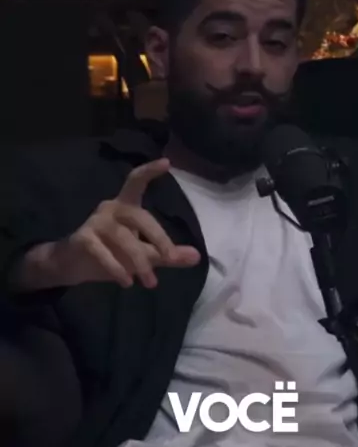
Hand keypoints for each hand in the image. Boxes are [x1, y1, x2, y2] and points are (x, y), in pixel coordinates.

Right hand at [17, 158, 200, 289]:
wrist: (72, 265)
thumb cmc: (110, 252)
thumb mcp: (144, 254)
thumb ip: (167, 254)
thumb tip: (197, 256)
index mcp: (126, 206)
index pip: (136, 182)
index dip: (150, 172)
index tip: (167, 163)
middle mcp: (110, 209)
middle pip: (139, 216)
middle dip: (158, 238)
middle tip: (171, 258)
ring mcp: (95, 223)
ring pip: (123, 238)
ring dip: (139, 262)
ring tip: (150, 283)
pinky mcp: (83, 239)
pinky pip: (102, 252)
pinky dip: (117, 268)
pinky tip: (127, 282)